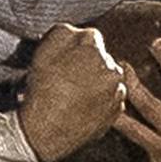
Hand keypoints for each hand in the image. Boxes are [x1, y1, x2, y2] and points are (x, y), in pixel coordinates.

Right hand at [19, 23, 126, 161]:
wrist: (45, 129)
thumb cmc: (43, 88)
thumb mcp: (45, 49)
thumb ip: (65, 31)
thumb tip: (77, 32)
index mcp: (95, 47)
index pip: (90, 38)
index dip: (76, 50)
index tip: (66, 61)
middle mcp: (112, 67)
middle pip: (101, 59)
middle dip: (88, 66)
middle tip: (68, 79)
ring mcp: (117, 92)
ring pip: (107, 80)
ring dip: (95, 84)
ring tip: (73, 95)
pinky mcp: (116, 113)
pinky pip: (109, 101)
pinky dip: (99, 102)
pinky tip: (81, 107)